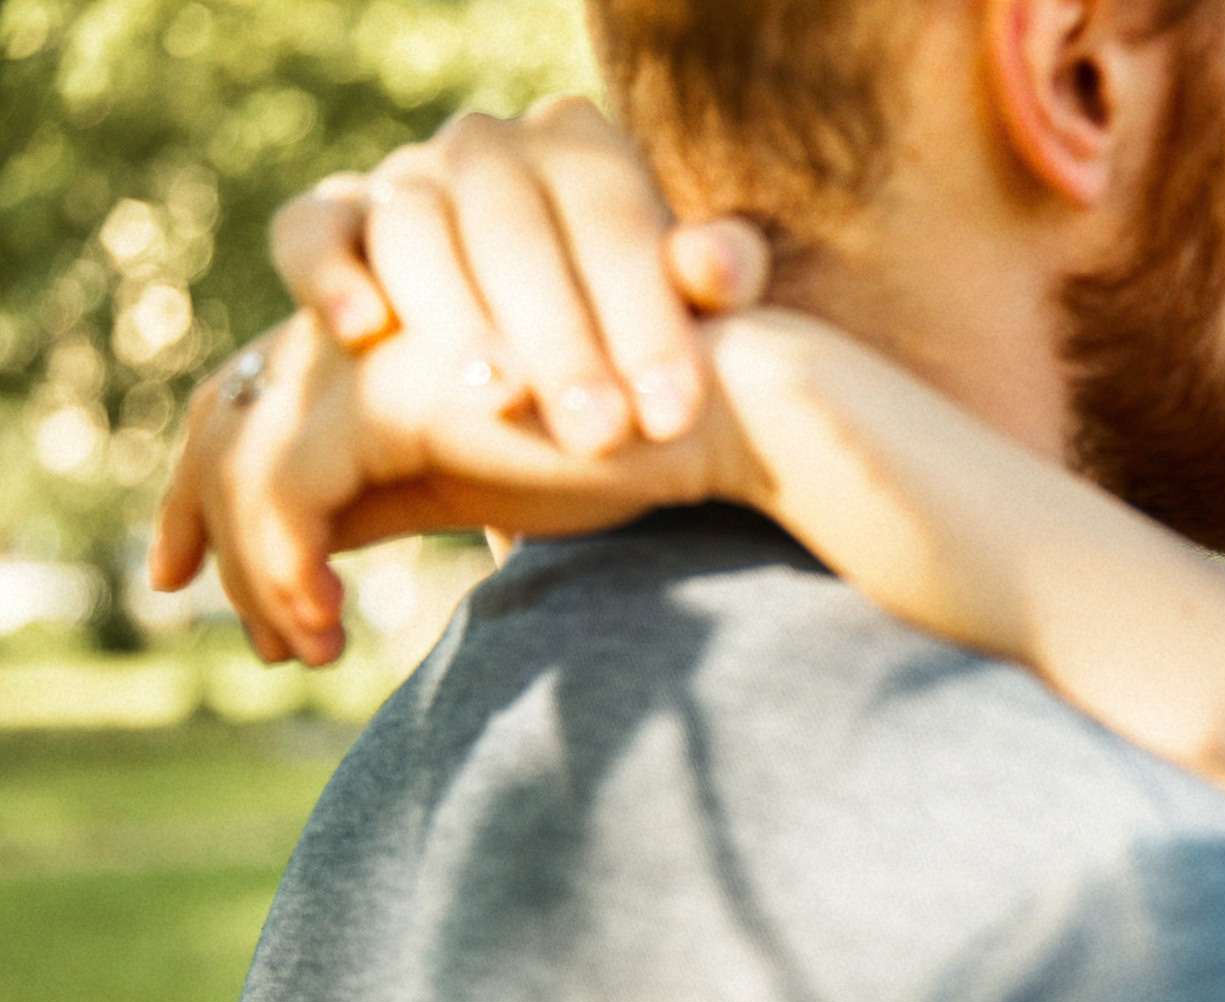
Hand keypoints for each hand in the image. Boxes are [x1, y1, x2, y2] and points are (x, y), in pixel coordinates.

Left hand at [149, 310, 752, 664]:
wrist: (711, 412)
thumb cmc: (624, 443)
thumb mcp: (478, 478)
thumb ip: (389, 490)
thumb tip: (304, 553)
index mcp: (379, 327)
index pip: (251, 391)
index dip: (204, 481)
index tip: (191, 574)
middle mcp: (361, 316)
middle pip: (226, 411)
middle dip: (198, 520)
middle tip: (230, 625)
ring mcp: (369, 344)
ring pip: (243, 457)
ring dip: (255, 571)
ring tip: (308, 650)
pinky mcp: (388, 390)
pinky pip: (284, 489)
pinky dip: (283, 570)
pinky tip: (326, 633)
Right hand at [269, 96, 770, 454]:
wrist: (530, 353)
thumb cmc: (627, 332)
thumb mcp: (689, 311)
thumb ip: (716, 281)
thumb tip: (715, 267)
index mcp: (584, 148)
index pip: (617, 222)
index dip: (648, 321)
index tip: (674, 417)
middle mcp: (489, 147)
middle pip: (517, 231)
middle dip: (563, 341)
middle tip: (600, 435)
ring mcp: (405, 177)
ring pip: (416, 230)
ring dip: (456, 318)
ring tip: (500, 402)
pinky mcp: (333, 221)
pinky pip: (311, 229)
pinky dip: (327, 272)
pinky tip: (364, 333)